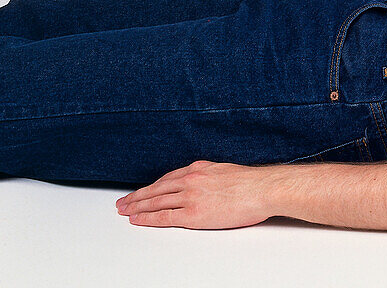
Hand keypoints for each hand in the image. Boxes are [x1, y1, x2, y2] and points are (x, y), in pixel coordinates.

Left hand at [117, 160, 274, 228]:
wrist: (262, 189)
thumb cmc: (252, 183)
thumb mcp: (226, 171)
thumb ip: (210, 177)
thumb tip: (205, 185)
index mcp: (199, 168)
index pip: (167, 178)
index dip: (151, 186)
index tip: (141, 191)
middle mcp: (191, 179)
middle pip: (156, 189)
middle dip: (137, 196)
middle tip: (123, 202)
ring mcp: (190, 196)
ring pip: (155, 202)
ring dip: (136, 207)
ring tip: (124, 211)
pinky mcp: (193, 213)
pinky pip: (163, 217)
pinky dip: (147, 218)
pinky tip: (137, 219)